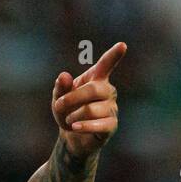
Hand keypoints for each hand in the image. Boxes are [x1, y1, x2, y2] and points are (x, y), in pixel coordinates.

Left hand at [52, 42, 124, 157]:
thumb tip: (64, 76)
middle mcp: (107, 91)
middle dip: (72, 98)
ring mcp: (111, 108)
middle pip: (93, 89)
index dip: (113, 55)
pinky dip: (84, 126)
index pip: (106, 65)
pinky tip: (75, 127)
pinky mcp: (111, 125)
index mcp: (96, 79)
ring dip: (74, 115)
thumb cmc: (68, 111)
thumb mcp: (59, 99)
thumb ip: (61, 87)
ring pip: (92, 109)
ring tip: (69, 120)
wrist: (72, 136)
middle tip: (58, 105)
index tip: (122, 45)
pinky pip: (99, 125)